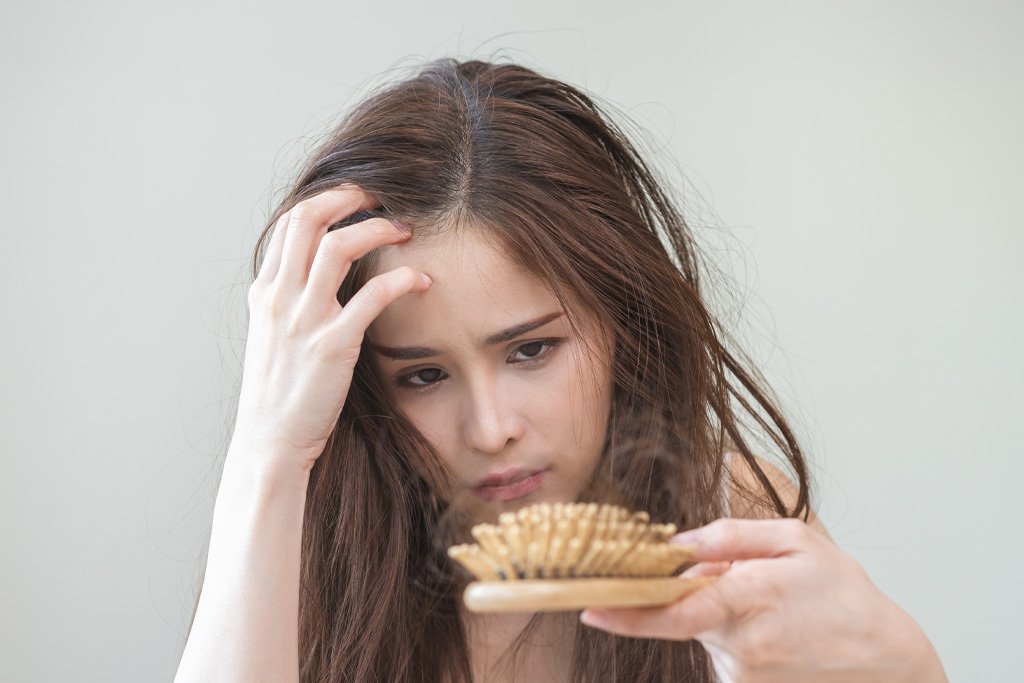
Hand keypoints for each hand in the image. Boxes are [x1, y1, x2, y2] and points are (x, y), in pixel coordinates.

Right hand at [231, 185, 430, 473]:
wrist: (269, 443)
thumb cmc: (279, 394)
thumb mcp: (271, 338)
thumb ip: (288, 303)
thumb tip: (314, 280)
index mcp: (265, 293)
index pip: (290, 223)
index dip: (326, 199)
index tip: (357, 198)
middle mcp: (280, 298)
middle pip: (309, 219)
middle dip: (348, 197)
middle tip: (382, 196)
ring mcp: (304, 319)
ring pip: (339, 246)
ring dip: (377, 229)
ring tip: (405, 230)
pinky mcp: (333, 345)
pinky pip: (372, 296)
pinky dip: (401, 279)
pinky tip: (421, 282)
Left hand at [580, 518, 946, 682]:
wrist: (887, 663)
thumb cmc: (843, 595)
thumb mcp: (796, 542)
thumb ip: (732, 537)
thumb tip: (678, 545)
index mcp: (750, 598)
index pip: (675, 610)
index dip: (629, 612)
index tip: (591, 608)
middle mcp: (741, 644)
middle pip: (686, 611)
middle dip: (698, 590)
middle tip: (748, 578)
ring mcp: (744, 673)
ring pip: (704, 632)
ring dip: (722, 614)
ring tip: (777, 610)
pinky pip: (721, 652)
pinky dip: (735, 635)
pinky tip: (776, 631)